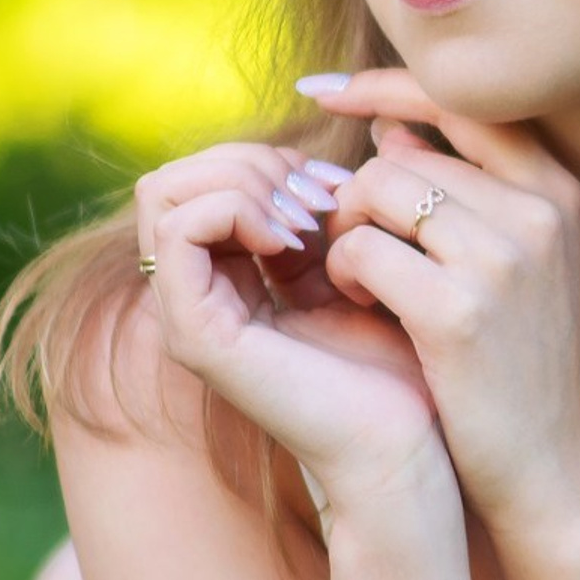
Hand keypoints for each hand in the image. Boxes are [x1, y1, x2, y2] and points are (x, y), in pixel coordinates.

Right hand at [135, 140, 450, 511]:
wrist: (413, 447)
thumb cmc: (410, 362)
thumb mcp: (376, 263)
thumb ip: (347, 210)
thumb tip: (365, 131)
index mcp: (235, 275)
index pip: (206, 175)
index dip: (270, 157)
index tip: (337, 186)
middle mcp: (201, 294)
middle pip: (176, 175)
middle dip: (254, 160)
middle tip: (322, 196)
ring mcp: (190, 316)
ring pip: (166, 192)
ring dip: (244, 180)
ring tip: (309, 218)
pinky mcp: (198, 335)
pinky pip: (178, 232)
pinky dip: (235, 210)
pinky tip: (295, 239)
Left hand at [298, 66, 579, 545]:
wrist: (550, 466)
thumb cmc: (519, 362)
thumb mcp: (519, 264)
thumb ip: (466, 192)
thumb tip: (390, 129)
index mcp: (558, 190)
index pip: (461, 102)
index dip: (385, 87)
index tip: (323, 89)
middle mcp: (540, 211)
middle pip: (401, 154)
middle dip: (354, 196)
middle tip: (348, 249)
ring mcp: (505, 258)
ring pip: (374, 193)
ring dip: (344, 235)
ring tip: (359, 285)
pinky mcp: (459, 310)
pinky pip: (360, 251)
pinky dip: (342, 276)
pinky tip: (359, 308)